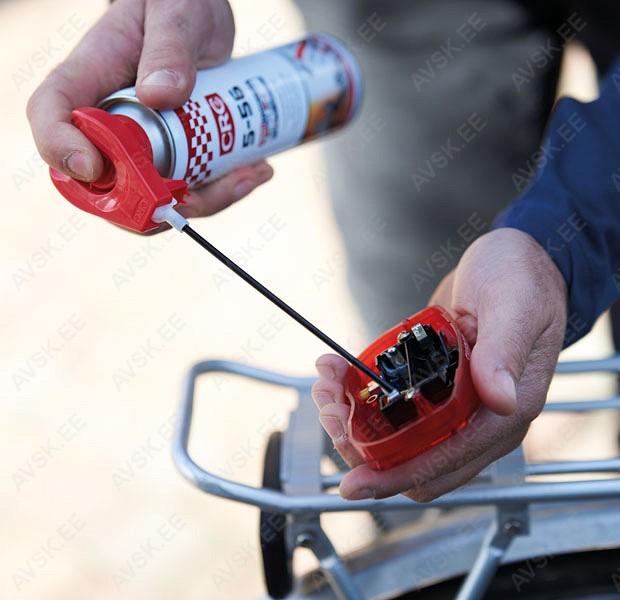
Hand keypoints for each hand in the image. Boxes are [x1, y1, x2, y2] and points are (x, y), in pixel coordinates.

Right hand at [27, 0, 272, 222]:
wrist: (203, 16)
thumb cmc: (178, 3)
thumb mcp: (177, 11)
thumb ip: (169, 46)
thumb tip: (161, 95)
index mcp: (90, 79)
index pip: (51, 116)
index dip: (59, 147)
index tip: (93, 166)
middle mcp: (109, 123)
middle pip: (103, 182)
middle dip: (151, 201)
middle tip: (204, 188)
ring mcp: (139, 148)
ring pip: (153, 199)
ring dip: (205, 201)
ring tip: (253, 171)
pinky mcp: (172, 159)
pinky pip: (187, 192)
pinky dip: (221, 192)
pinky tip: (255, 170)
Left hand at [312, 228, 566, 500]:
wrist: (514, 259)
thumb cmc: (523, 281)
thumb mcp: (515, 308)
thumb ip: (506, 353)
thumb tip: (501, 401)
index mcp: (503, 413)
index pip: (446, 464)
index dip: (396, 476)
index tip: (353, 482)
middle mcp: (476, 418)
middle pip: (412, 460)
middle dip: (363, 446)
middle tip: (330, 412)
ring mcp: (452, 403)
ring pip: (394, 436)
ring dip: (354, 420)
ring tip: (327, 386)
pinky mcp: (431, 384)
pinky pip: (391, 403)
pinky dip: (359, 394)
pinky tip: (337, 370)